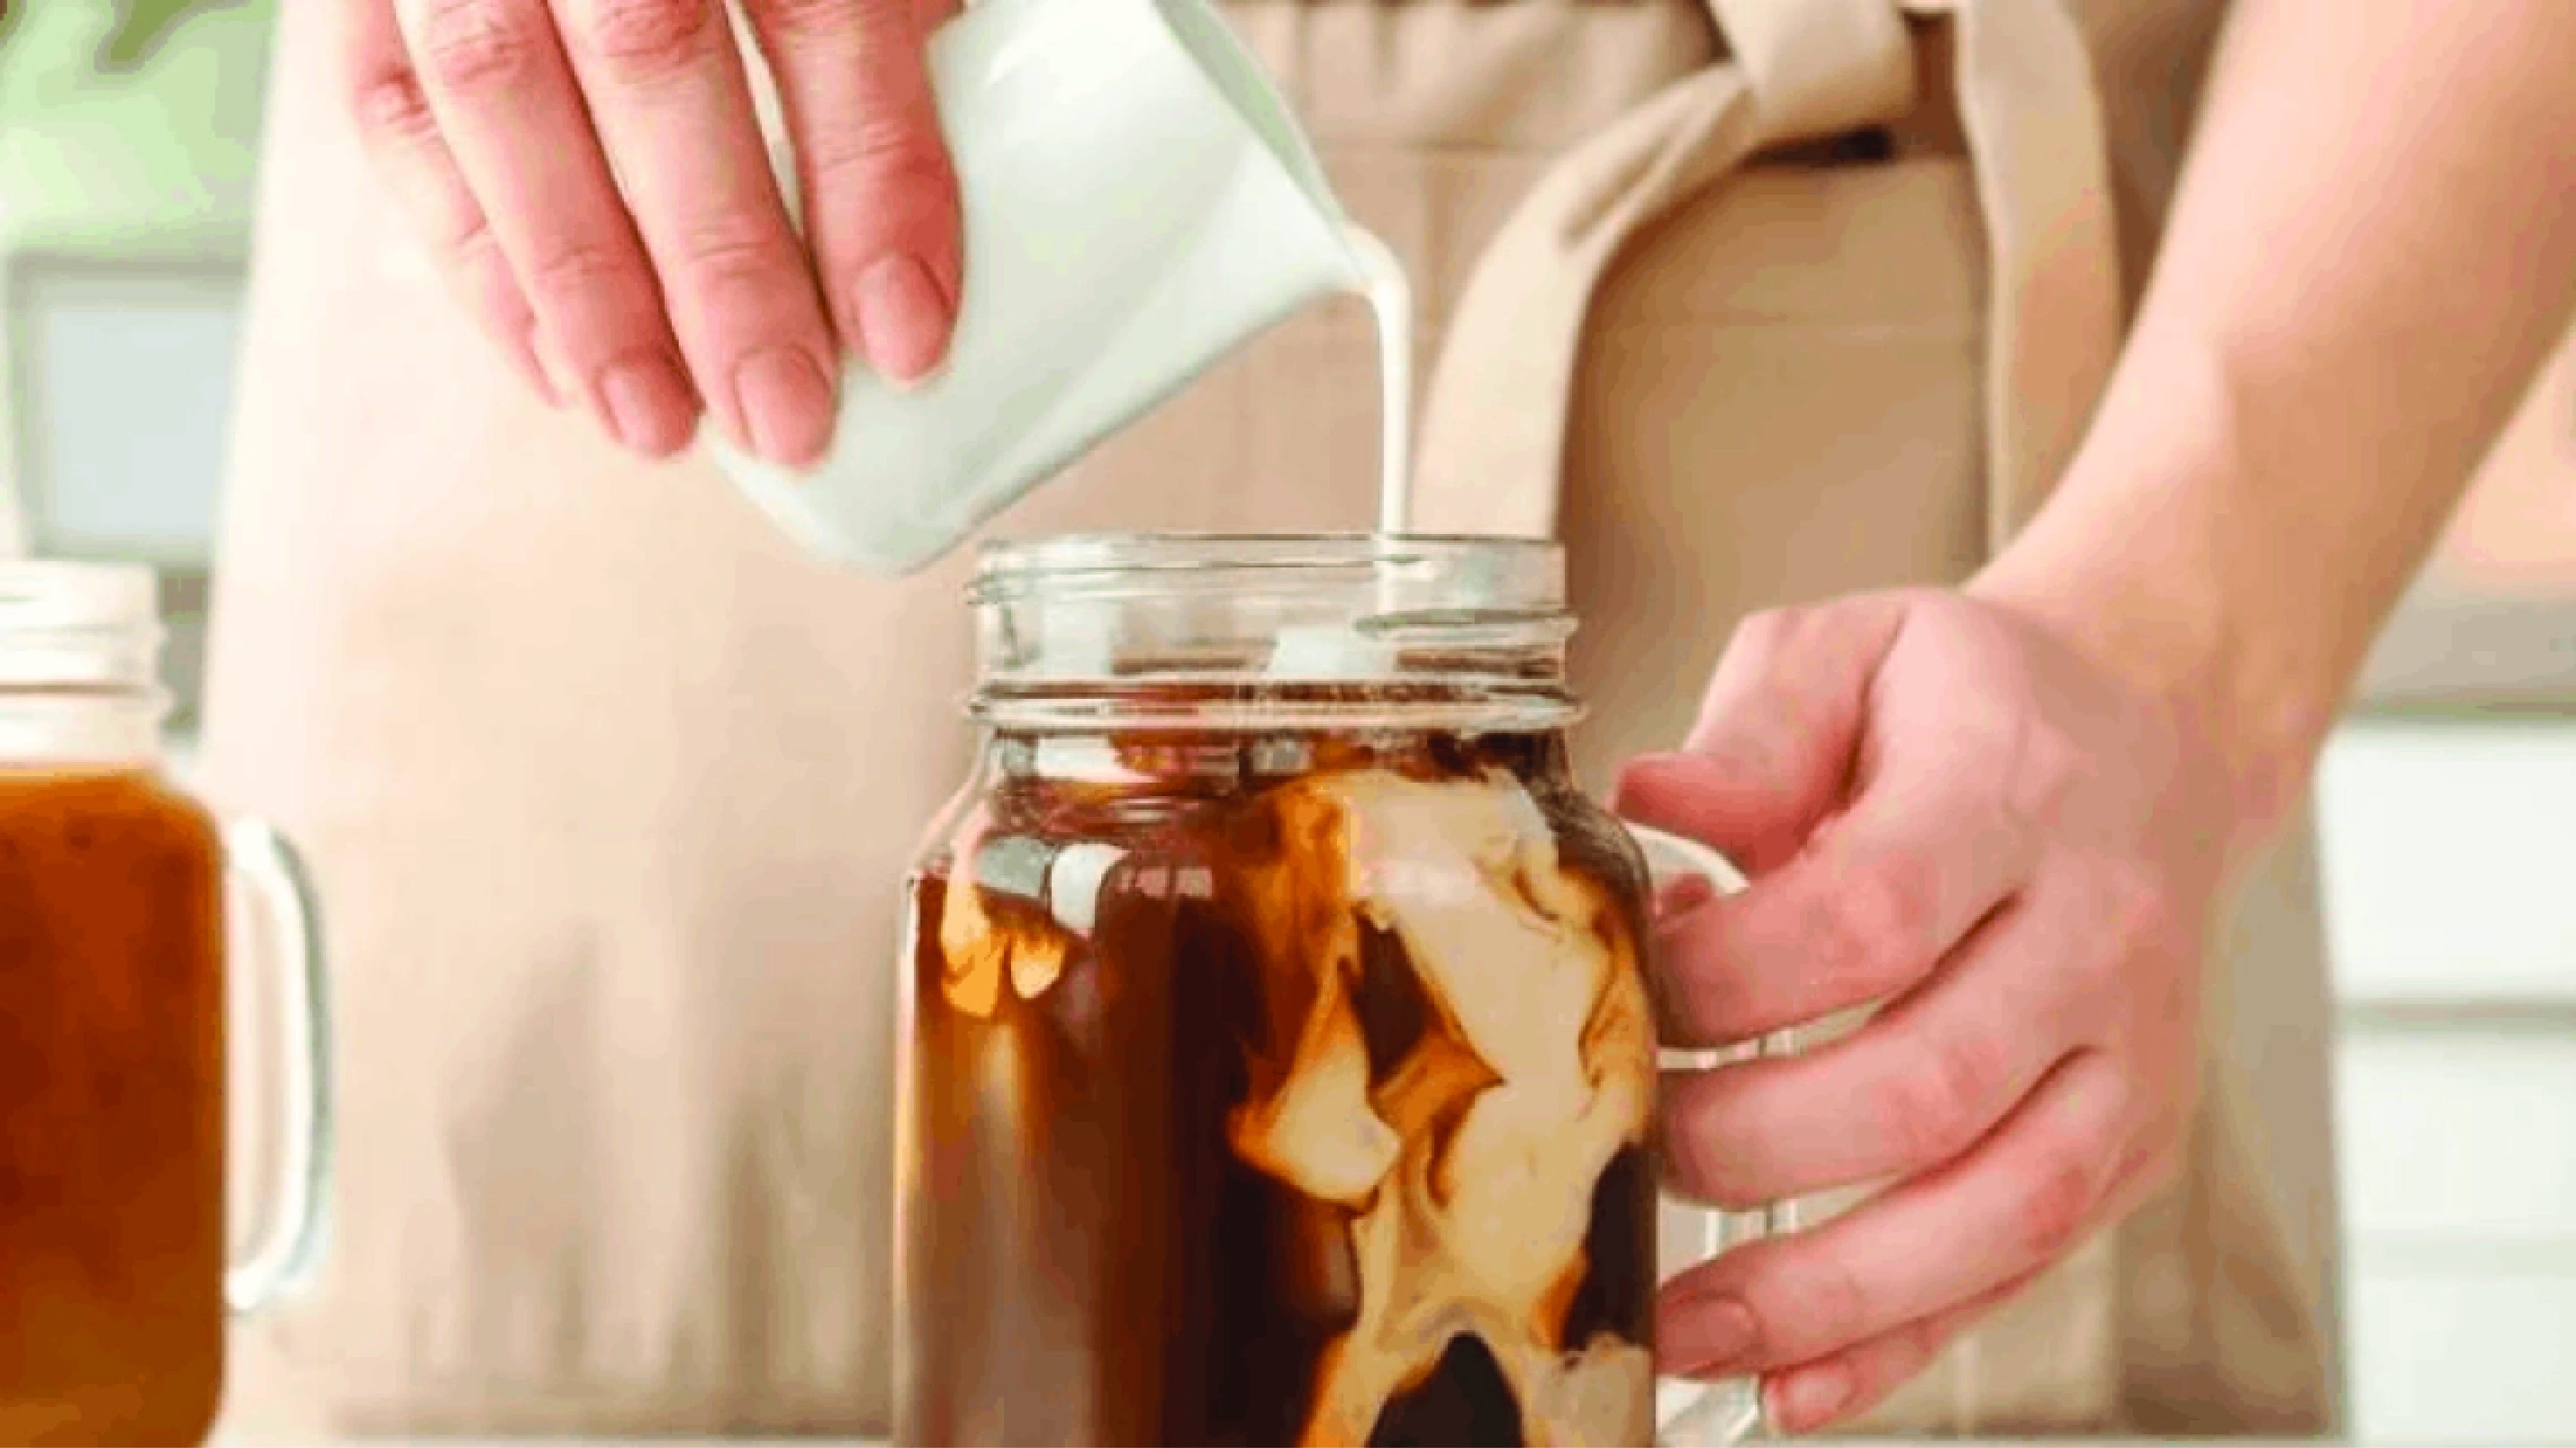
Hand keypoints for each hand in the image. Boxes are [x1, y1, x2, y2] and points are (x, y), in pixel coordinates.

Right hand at [344, 0, 963, 463]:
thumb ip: (885, 25)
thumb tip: (914, 232)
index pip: (825, 10)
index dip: (869, 179)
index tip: (904, 336)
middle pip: (655, 54)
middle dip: (721, 267)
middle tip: (781, 418)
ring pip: (497, 87)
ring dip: (582, 287)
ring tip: (657, 423)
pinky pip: (391, 107)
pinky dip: (472, 251)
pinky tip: (552, 364)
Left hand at [1613, 586, 2250, 1433]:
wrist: (2146, 735)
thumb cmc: (1960, 701)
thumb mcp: (1849, 651)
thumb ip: (1748, 728)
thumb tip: (1649, 807)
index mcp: (2014, 795)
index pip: (1872, 918)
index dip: (1731, 982)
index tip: (1633, 990)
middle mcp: (2098, 936)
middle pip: (1926, 1086)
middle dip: (1750, 1147)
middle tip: (1625, 1151)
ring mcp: (2132, 1058)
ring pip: (1998, 1209)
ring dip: (1824, 1292)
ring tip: (1681, 1328)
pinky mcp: (2133, 1146)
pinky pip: (2026, 1269)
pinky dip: (1904, 1344)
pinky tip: (1793, 1385)